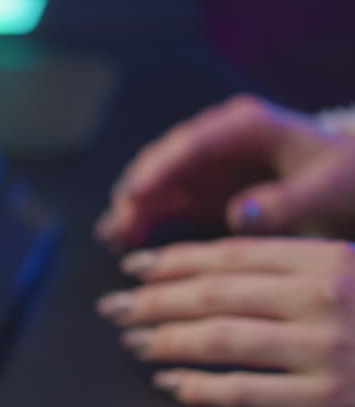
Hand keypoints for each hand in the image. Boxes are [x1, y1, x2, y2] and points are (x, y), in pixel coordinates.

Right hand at [95, 94, 354, 250]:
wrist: (351, 188)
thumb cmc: (345, 181)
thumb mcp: (327, 191)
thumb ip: (286, 202)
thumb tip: (239, 215)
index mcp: (247, 127)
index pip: (193, 143)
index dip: (160, 168)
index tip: (134, 193)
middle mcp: (217, 142)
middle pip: (164, 162)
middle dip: (137, 193)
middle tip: (119, 225)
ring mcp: (205, 168)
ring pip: (155, 184)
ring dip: (132, 210)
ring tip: (113, 238)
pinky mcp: (199, 193)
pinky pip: (162, 204)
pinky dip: (142, 221)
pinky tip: (124, 241)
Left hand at [96, 237, 354, 406]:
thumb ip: (301, 267)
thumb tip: (222, 266)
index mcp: (328, 260)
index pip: (232, 256)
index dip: (174, 261)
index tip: (134, 267)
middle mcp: (322, 298)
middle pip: (215, 294)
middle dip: (153, 300)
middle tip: (113, 307)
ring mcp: (325, 350)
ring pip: (220, 339)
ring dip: (165, 340)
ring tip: (131, 342)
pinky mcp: (328, 401)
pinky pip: (244, 391)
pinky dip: (198, 387)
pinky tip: (169, 384)